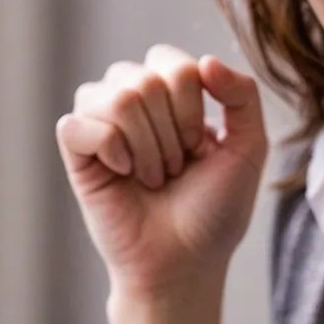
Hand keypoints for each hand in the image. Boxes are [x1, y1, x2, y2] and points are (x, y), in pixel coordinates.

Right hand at [55, 44, 267, 298]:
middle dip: (170, 133)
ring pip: (116, 97)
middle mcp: (131, 99)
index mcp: (169, 93)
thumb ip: (243, 95)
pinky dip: (109, 149)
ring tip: (151, 176)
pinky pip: (78, 124)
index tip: (199, 149)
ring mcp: (100, 123)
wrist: (184, 263)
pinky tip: (121, 172)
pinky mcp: (75, 151)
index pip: (172, 63)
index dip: (190, 106)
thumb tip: (204, 61)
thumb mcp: (248, 149)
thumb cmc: (214, 210)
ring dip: (145, 146)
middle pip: (145, 79)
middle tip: (173, 170)